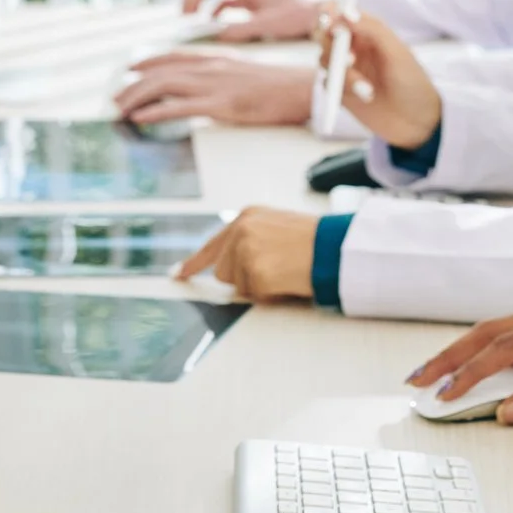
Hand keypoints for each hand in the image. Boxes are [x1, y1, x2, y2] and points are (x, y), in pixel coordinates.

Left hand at [114, 53, 311, 125]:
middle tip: (117, 98)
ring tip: (121, 109)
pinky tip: (141, 119)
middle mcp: (210, 67)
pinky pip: (180, 108)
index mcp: (216, 58)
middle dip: (134, 85)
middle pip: (161, 71)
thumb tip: (202, 88)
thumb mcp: (243, 74)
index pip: (172, 56)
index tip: (130, 71)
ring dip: (137, 97)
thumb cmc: (277, 86)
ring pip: (164, 86)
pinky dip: (156, 112)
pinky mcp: (220, 105)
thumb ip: (220, 76)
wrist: (301, 89)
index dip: (147, 62)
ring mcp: (214, 85)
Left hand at [175, 207, 319, 300]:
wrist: (334, 246)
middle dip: (243, 278)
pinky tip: (287, 279)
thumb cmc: (313, 240)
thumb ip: (250, 239)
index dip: (193, 263)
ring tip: (284, 270)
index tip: (178, 274)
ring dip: (258, 285)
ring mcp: (246, 252)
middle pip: (223, 271)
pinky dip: (271, 294)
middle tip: (274, 270)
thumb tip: (229, 265)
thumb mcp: (276, 226)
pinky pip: (255, 295)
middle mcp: (241, 232)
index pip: (212, 245)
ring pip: (237, 286)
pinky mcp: (255, 273)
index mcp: (246, 218)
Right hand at [184, 0, 320, 41]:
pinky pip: (228, 4)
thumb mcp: (267, 26)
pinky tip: (215, 29)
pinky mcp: (254, 2)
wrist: (319, 16)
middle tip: (184, 19)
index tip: (187, 15)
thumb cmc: (298, 17)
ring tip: (196, 26)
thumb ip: (241, 30)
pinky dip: (218, 14)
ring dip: (204, 7)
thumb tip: (217, 38)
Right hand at [319, 9, 441, 147]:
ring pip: (324, 59)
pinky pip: (326, 82)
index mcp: (369, 31)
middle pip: (325, 34)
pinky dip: (341, 88)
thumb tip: (345, 12)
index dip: (330, 13)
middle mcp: (354, 47)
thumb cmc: (412, 83)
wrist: (416, 122)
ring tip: (367, 89)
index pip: (341, 13)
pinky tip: (364, 97)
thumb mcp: (397, 53)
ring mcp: (346, 68)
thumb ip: (373, 30)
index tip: (330, 21)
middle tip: (349, 59)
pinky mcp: (340, 90)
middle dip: (330, 44)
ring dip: (343, 73)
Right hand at [407, 304, 512, 424]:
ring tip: (432, 375)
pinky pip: (512, 339)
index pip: (502, 349)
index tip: (443, 396)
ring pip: (496, 332)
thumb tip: (504, 412)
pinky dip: (485, 353)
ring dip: (463, 352)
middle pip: (488, 332)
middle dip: (450, 356)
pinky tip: (470, 369)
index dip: (469, 374)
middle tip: (416, 380)